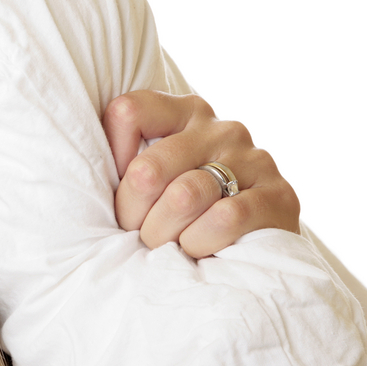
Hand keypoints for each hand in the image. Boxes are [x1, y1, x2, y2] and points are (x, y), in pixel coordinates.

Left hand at [103, 90, 298, 257]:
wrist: (252, 254)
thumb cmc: (181, 217)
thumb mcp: (150, 183)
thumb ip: (125, 165)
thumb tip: (86, 174)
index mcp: (184, 112)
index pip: (127, 112)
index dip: (113, 162)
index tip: (121, 192)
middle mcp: (221, 128)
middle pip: (148, 169)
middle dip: (135, 215)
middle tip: (140, 234)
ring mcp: (255, 158)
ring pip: (184, 196)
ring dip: (165, 234)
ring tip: (168, 245)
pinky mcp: (280, 196)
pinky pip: (223, 219)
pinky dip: (200, 243)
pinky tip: (199, 248)